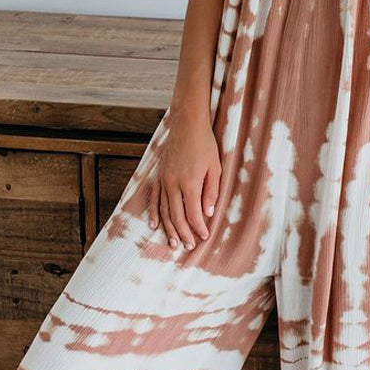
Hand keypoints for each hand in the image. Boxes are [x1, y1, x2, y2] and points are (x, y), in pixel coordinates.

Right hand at [148, 107, 221, 248]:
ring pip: (164, 210)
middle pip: (176, 216)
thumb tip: (207, 213)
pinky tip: (154, 224)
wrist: (187, 123)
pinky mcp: (159, 175)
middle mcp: (173, 184)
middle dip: (183, 233)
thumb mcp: (215, 168)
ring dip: (168, 228)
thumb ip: (211, 192)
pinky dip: (154, 212)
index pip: (193, 214)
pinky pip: (154, 198)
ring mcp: (163, 180)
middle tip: (188, 246)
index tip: (204, 237)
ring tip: (173, 242)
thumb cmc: (205, 144)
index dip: (198, 228)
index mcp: (189, 183)